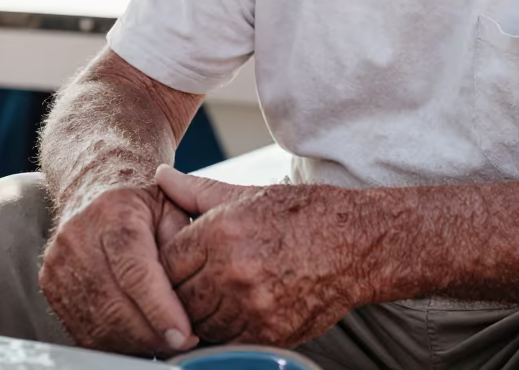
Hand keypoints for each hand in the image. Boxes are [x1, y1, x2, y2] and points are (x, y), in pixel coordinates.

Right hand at [40, 183, 199, 355]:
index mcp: (114, 212)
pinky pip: (83, 329)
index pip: (135, 272)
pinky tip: (139, 335)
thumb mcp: (172, 205)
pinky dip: (115, 340)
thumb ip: (183, 241)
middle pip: (114, 305)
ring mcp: (59, 263)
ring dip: (135, 342)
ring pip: (98, 324)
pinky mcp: (50, 286)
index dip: (160, 308)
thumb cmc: (140, 202)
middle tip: (182, 341)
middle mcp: (79, 237)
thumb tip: (191, 288)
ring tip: (164, 338)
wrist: (94, 190)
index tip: (183, 334)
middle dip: (152, 333)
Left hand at [157, 166, 372, 346]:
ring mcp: (251, 306)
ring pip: (200, 323)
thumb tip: (162, 176)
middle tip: (196, 280)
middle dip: (181, 290)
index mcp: (224, 230)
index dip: (169, 261)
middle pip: (178, 296)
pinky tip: (237, 310)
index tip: (180, 260)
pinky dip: (226, 330)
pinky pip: (227, 341)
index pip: (168, 259)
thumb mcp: (250, 193)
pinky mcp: (268, 334)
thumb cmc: (303, 214)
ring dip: (202, 313)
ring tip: (218, 295)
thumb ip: (198, 191)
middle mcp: (234, 270)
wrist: (356, 243)